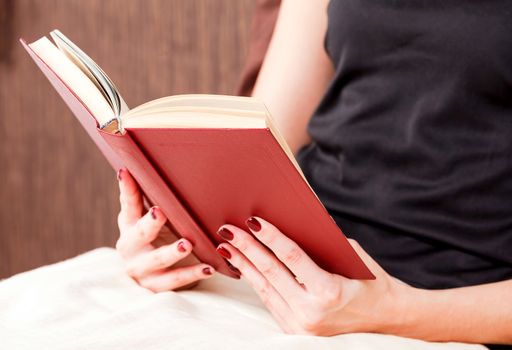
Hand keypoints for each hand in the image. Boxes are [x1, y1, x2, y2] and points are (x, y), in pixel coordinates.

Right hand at [115, 168, 214, 291]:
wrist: (151, 275)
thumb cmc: (155, 237)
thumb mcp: (151, 218)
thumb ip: (151, 197)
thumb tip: (153, 165)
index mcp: (128, 226)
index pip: (127, 203)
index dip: (127, 189)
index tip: (127, 172)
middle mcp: (130, 247)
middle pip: (138, 234)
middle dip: (149, 224)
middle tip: (160, 212)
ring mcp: (140, 269)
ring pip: (156, 260)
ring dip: (171, 252)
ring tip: (187, 244)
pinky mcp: (154, 286)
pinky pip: (174, 281)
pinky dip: (193, 274)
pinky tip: (209, 267)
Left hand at [215, 216, 410, 334]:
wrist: (386, 320)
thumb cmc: (373, 283)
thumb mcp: (353, 257)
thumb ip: (323, 244)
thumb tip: (292, 222)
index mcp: (329, 292)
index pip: (291, 257)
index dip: (269, 237)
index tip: (252, 221)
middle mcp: (311, 312)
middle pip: (270, 272)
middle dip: (246, 248)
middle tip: (228, 229)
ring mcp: (301, 325)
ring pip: (264, 288)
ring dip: (244, 265)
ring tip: (228, 246)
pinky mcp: (294, 331)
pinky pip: (269, 301)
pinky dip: (255, 282)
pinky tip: (244, 267)